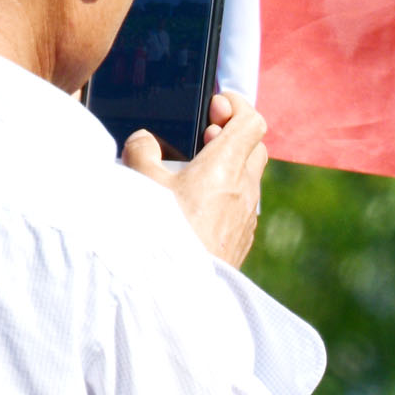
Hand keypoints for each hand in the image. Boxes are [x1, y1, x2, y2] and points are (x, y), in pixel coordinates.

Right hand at [125, 90, 267, 267]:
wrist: (177, 292)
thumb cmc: (160, 234)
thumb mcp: (140, 184)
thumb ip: (140, 151)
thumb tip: (144, 140)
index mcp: (225, 168)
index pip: (252, 122)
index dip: (237, 105)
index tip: (217, 102)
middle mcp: (244, 190)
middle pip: (255, 147)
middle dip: (233, 132)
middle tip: (203, 133)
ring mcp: (247, 217)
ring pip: (249, 177)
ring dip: (229, 164)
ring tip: (195, 168)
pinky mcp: (242, 239)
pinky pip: (242, 204)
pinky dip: (228, 192)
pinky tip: (198, 202)